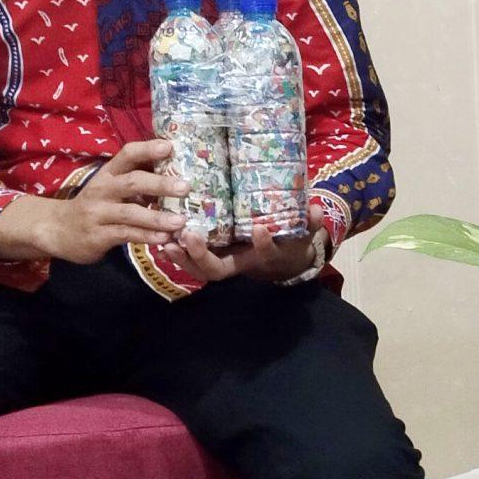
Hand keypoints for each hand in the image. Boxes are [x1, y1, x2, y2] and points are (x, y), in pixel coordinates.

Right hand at [0, 140, 188, 263]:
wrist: (57, 229)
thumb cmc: (95, 205)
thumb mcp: (110, 187)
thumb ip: (136, 180)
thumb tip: (176, 172)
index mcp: (108, 173)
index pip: (127, 154)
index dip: (148, 149)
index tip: (170, 146)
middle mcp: (103, 189)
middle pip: (132, 182)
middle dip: (160, 184)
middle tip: (185, 187)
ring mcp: (99, 213)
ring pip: (131, 213)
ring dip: (157, 217)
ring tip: (181, 220)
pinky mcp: (98, 236)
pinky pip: (126, 235)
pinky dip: (146, 236)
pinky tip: (164, 238)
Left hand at [164, 222, 328, 284]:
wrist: (283, 262)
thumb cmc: (291, 242)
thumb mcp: (305, 233)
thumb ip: (310, 222)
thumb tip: (316, 208)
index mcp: (267, 256)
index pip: (266, 253)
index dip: (263, 244)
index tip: (260, 228)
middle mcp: (243, 264)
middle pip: (219, 270)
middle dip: (202, 256)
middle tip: (189, 236)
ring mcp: (225, 264)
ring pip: (200, 270)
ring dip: (182, 258)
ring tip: (167, 242)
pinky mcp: (213, 259)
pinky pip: (192, 263)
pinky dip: (177, 255)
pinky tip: (162, 242)